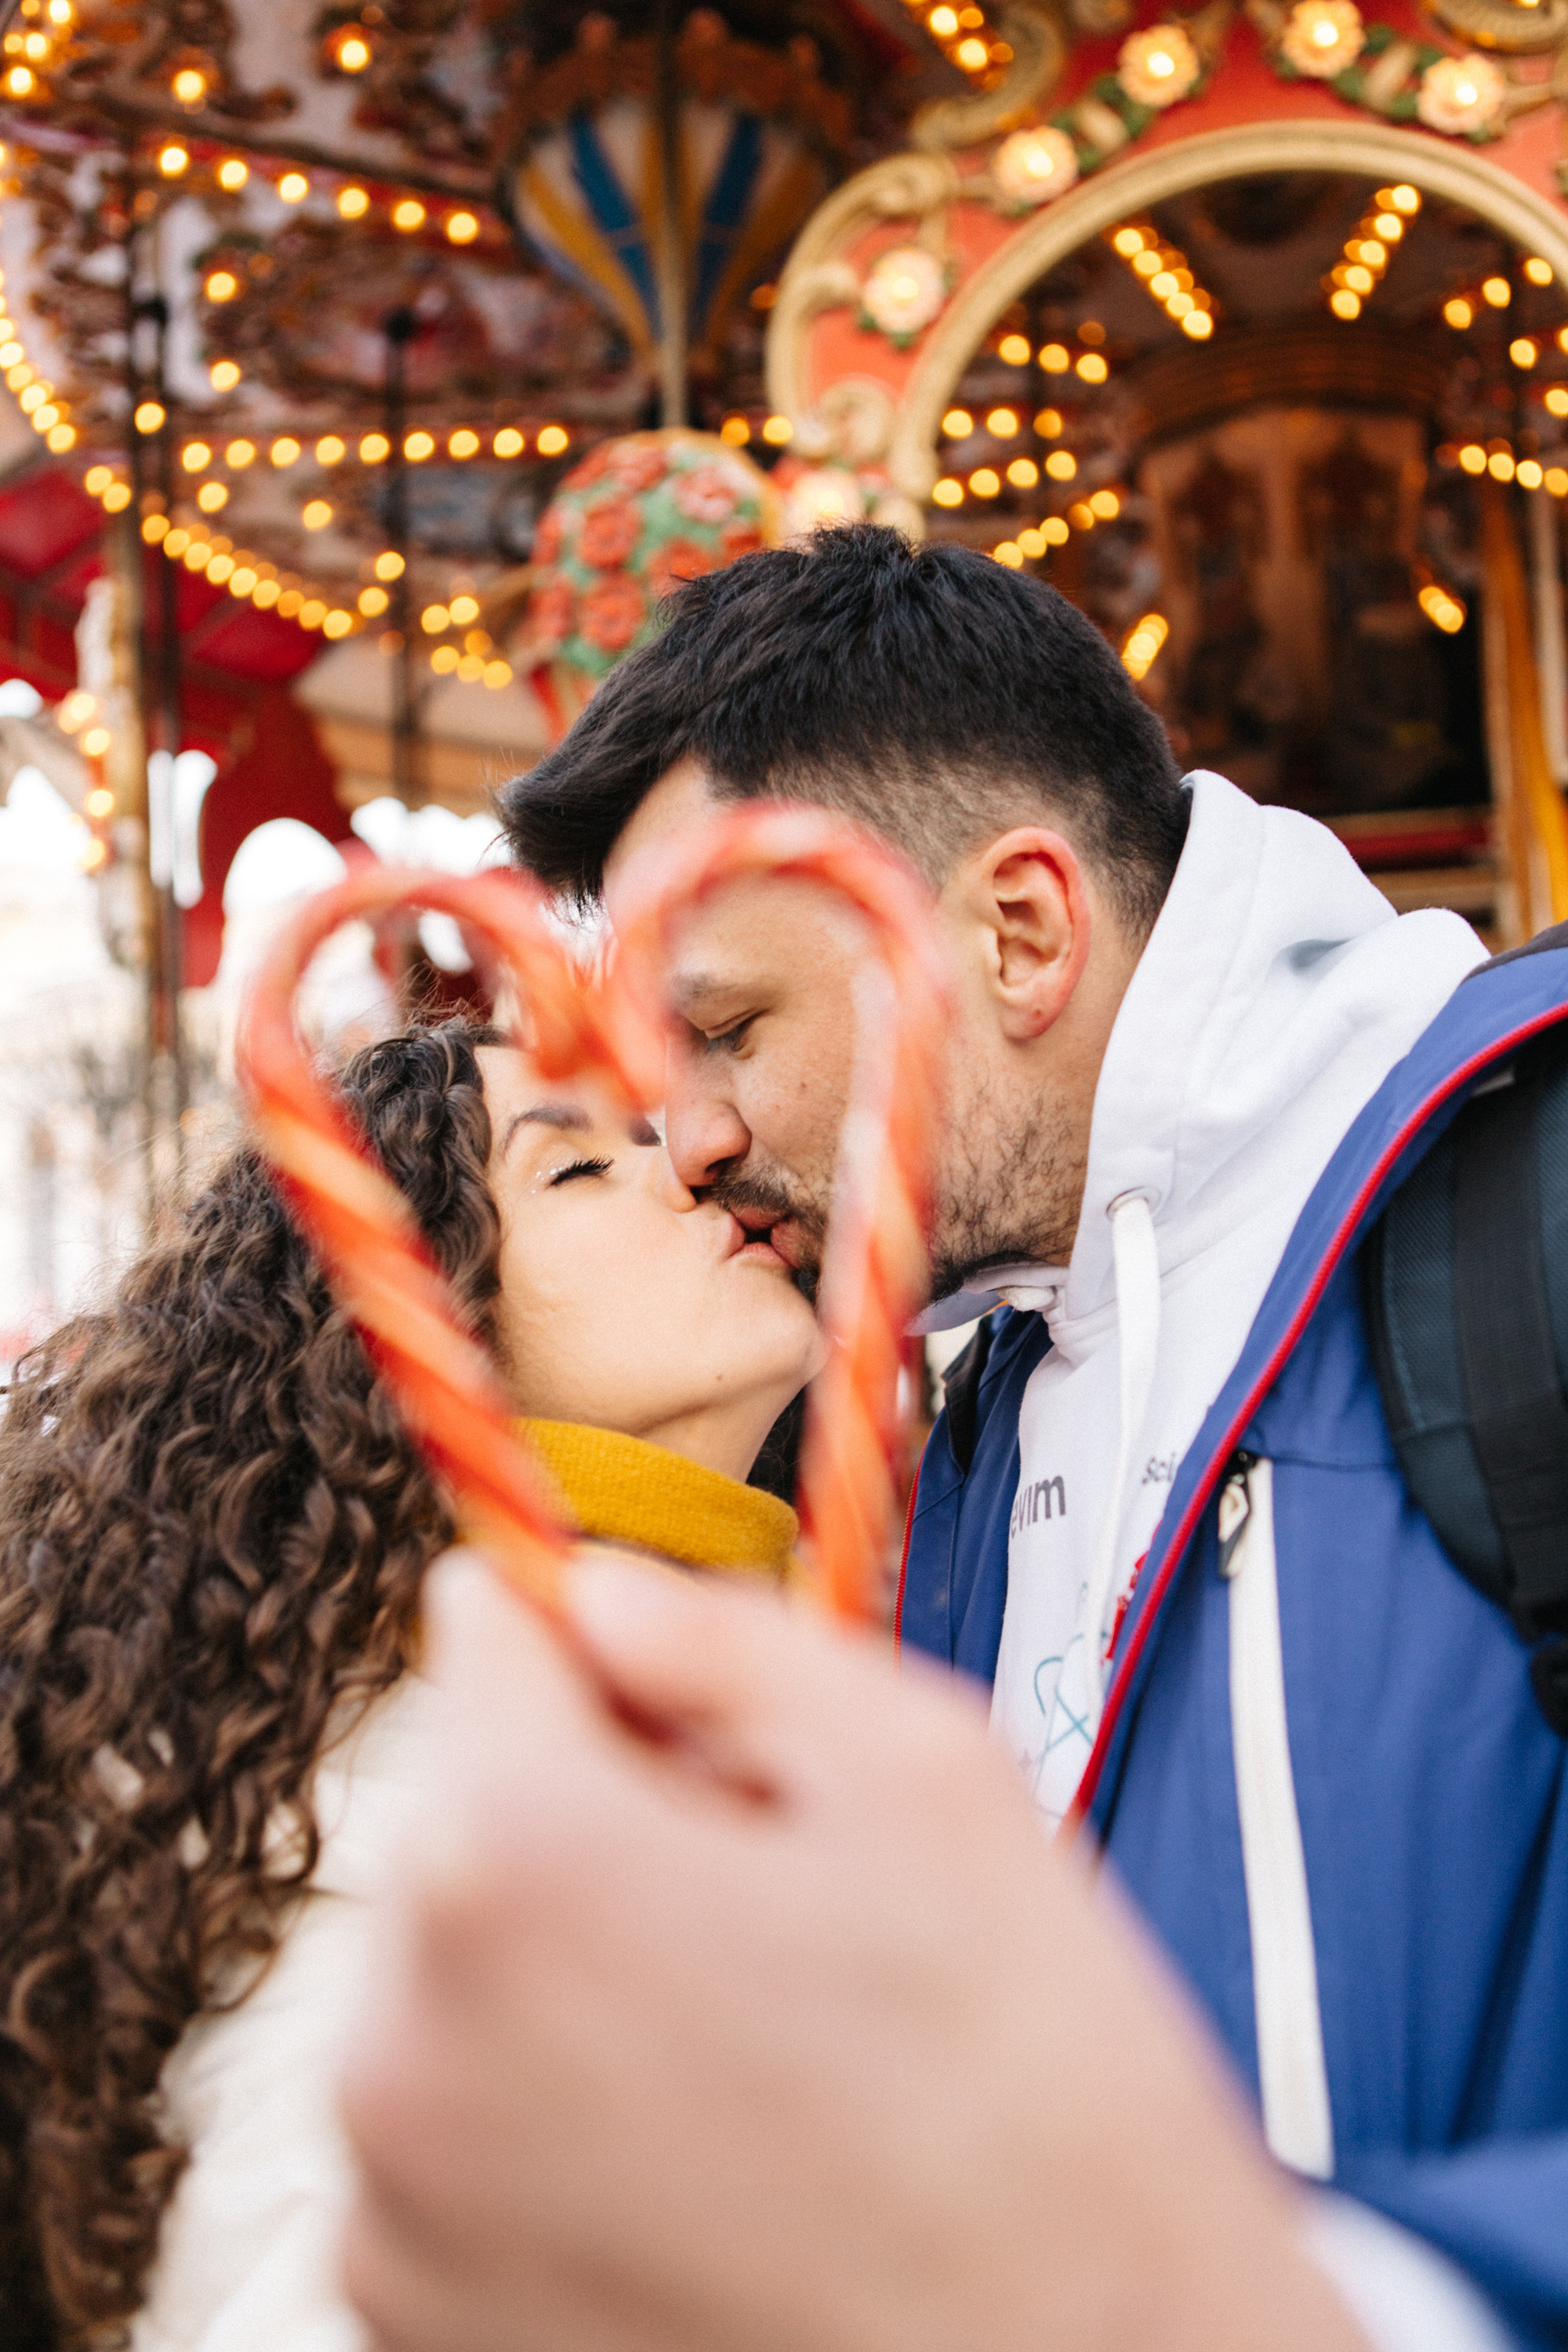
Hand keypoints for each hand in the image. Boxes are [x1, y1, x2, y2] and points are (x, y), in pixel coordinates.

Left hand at [339, 1553, 1366, 2351]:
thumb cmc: (1033, 2106)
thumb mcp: (929, 1775)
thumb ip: (729, 1639)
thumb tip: (605, 1593)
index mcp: (519, 1860)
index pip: (482, 1631)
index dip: (600, 1646)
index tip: (670, 1696)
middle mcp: (411, 2036)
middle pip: (471, 1812)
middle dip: (596, 1815)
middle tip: (771, 1898)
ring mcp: (402, 2202)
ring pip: (457, 1979)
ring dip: (572, 1973)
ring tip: (755, 2045)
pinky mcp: (416, 2320)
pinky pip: (452, 2135)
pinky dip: (549, 2119)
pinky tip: (707, 2154)